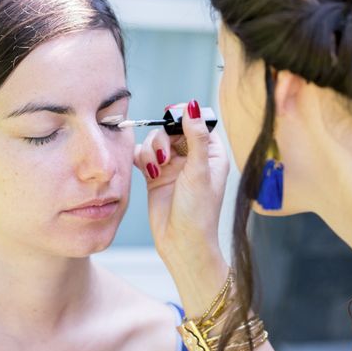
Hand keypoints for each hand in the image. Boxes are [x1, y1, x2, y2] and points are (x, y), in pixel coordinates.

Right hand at [134, 100, 229, 269]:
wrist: (181, 243)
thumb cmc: (198, 212)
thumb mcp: (198, 171)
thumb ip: (195, 137)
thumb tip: (194, 106)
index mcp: (210, 153)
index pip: (196, 122)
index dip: (182, 119)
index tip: (172, 122)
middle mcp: (192, 157)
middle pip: (171, 129)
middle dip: (162, 138)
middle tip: (163, 157)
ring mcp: (172, 166)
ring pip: (155, 141)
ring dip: (151, 150)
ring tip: (155, 170)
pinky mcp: (155, 176)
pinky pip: (143, 156)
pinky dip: (141, 159)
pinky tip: (145, 171)